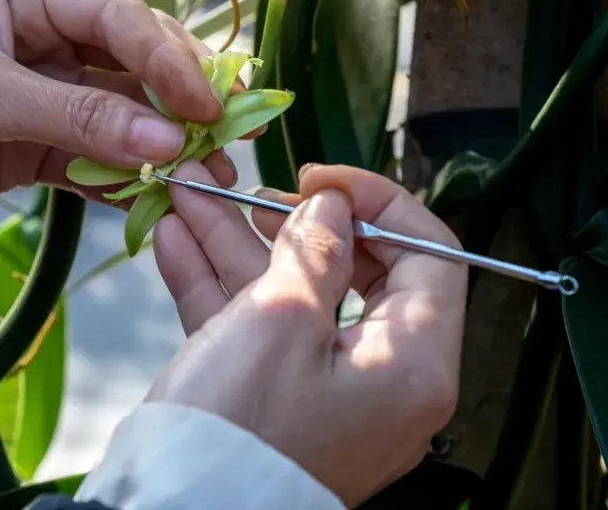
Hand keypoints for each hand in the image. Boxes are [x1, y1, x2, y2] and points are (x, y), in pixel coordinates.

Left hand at [0, 0, 236, 216]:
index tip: (208, 105)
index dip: (168, 59)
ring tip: (208, 177)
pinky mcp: (40, 141)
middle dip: (180, 101)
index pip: (118, 17)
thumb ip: (79, 116)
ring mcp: (47, 90)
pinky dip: (124, 177)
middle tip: (225, 138)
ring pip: (123, 113)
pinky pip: (96, 155)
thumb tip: (169, 142)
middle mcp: (45, 35)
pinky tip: (157, 196)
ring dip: (163, 146)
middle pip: (133, 62)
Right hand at [150, 162, 467, 505]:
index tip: (319, 179)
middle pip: (353, 273)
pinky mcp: (275, 402)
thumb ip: (316, 248)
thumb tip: (334, 207)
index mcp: (413, 363)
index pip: (429, 256)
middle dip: (292, 221)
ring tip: (190, 195)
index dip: (379, 203)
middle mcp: (381, 380)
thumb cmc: (240, 427)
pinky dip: (219, 287)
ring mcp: (324, 392)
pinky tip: (177, 241)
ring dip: (237, 244)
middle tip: (252, 192)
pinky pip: (257, 330)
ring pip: (290, 296)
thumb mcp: (281, 318)